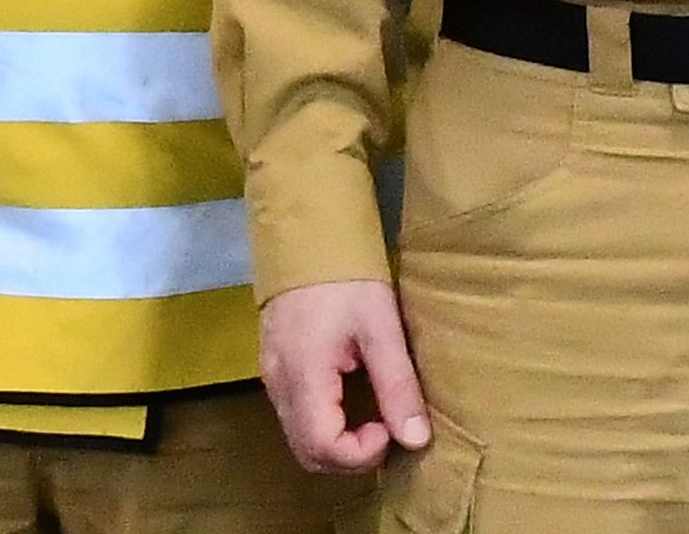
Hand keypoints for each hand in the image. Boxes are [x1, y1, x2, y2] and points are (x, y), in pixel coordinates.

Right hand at [256, 278, 430, 472]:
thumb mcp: (382, 329)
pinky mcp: (274, 366)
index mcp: (303, 376)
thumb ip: (397, 386)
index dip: (362, 453)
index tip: (390, 426)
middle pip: (307, 453)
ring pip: (299, 437)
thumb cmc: (347, 278)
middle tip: (385, 428)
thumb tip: (416, 441)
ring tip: (373, 413)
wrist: (307, 232)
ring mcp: (271, 376)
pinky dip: (325, 424)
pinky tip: (352, 397)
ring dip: (338, 442)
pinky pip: (295, 415)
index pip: (323, 447)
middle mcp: (279, 384)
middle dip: (350, 456)